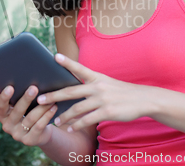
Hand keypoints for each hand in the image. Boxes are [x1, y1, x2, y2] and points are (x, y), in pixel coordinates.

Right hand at [0, 85, 57, 145]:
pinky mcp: (29, 140)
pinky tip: (54, 107)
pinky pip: (39, 126)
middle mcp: (7, 126)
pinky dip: (47, 115)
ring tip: (50, 98)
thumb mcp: (21, 106)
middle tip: (34, 88)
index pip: (1, 106)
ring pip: (31, 118)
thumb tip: (20, 77)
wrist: (39, 132)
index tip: (10, 87)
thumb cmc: (28, 112)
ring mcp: (17, 135)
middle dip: (26, 99)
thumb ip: (17, 96)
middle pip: (17, 111)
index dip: (4, 97)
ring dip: (42, 107)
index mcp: (2, 115)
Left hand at [37, 54, 151, 132]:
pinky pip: (87, 119)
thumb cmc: (122, 92)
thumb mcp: (107, 83)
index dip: (67, 62)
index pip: (79, 68)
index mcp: (97, 77)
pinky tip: (70, 129)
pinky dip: (77, 125)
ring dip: (64, 116)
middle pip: (71, 91)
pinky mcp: (107, 111)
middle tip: (40, 100)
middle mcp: (98, 86)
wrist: (143, 99)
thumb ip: (91, 85)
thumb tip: (74, 91)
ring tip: (55, 121)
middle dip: (54, 96)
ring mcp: (102, 99)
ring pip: (77, 108)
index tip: (54, 56)